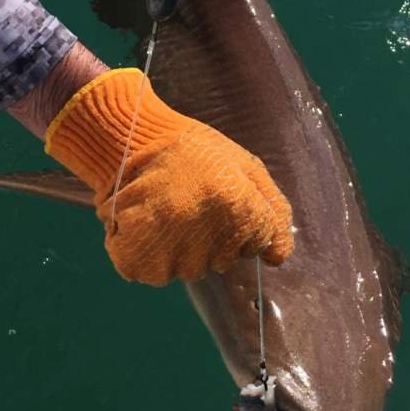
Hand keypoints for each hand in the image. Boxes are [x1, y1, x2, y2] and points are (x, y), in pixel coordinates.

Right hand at [45, 68, 294, 285]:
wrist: (131, 138)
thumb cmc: (193, 150)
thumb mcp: (245, 165)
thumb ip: (273, 210)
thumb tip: (277, 258)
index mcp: (241, 212)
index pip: (260, 241)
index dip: (242, 216)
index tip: (221, 195)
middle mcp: (212, 242)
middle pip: (226, 259)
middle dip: (213, 234)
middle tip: (191, 198)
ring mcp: (176, 258)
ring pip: (192, 267)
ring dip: (182, 244)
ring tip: (166, 207)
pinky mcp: (143, 265)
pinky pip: (157, 272)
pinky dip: (151, 253)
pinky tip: (148, 223)